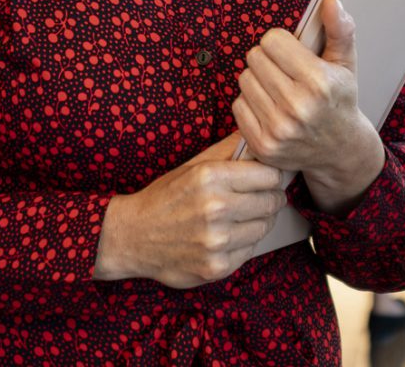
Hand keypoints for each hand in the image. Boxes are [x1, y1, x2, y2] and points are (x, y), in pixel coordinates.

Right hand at [93, 134, 286, 288]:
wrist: (132, 236)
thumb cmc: (165, 197)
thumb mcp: (193, 166)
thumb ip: (229, 150)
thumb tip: (260, 138)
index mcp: (210, 177)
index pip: (269, 175)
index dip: (271, 176)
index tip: (266, 179)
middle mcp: (215, 208)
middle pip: (272, 201)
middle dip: (269, 198)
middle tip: (257, 198)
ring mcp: (216, 241)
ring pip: (265, 227)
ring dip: (258, 221)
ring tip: (240, 217)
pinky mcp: (217, 267)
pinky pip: (250, 250)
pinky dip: (244, 243)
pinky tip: (226, 236)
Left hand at [234, 0, 384, 214]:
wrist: (340, 150)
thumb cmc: (339, 100)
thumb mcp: (346, 63)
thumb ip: (339, 29)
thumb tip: (329, 1)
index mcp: (319, 82)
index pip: (272, 40)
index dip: (281, 43)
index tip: (293, 54)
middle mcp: (298, 107)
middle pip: (255, 58)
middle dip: (268, 60)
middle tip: (285, 72)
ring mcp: (278, 129)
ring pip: (244, 80)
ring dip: (258, 80)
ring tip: (278, 89)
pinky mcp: (263, 145)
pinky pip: (238, 106)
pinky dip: (251, 103)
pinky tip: (270, 108)